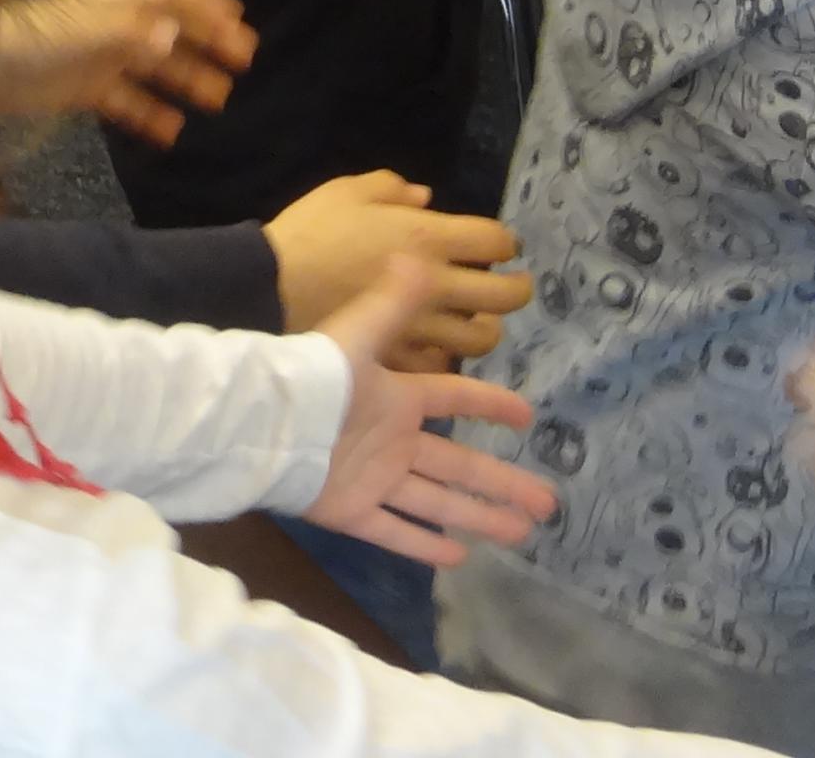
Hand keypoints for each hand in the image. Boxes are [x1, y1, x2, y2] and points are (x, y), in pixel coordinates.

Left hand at [0, 0, 252, 140]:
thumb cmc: (35, 37)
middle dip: (207, 44)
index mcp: (117, 1)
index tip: (240, 22)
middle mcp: (114, 25)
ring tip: (219, 100)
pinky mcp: (83, 89)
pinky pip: (126, 102)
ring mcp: (99, 58)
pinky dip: (150, 115)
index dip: (206, 3)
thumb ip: (133, 32)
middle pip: (170, 30)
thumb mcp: (87, 29)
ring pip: (154, 68)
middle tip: (244, 65)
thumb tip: (178, 37)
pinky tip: (172, 134)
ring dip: (186, 80)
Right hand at [269, 171, 535, 369]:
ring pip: (481, 339)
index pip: (494, 242)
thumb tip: (423, 197)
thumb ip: (390, 188)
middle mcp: (437, 285)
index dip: (504, 243)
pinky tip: (437, 348)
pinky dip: (446, 357)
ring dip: (487, 327)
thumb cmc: (309, 232)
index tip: (498, 245)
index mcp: (428, 237)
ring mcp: (422, 328)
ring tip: (477, 320)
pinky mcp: (401, 358)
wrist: (271, 287)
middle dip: (517, 289)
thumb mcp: (346, 191)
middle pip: (503, 296)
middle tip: (512, 285)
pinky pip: (441, 365)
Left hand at [298, 258, 562, 566]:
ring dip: (480, 517)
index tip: (528, 416)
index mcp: (396, 397)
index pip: (454, 397)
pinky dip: (425, 546)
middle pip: (459, 464)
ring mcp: (373, 478)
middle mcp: (392, 440)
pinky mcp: (351, 511)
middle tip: (549, 503)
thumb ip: (392, 303)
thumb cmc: (315, 376)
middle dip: (503, 481)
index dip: (490, 404)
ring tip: (522, 532)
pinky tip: (459, 559)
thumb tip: (419, 255)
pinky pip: (395, 531)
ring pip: (438, 501)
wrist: (265, 422)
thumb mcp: (359, 334)